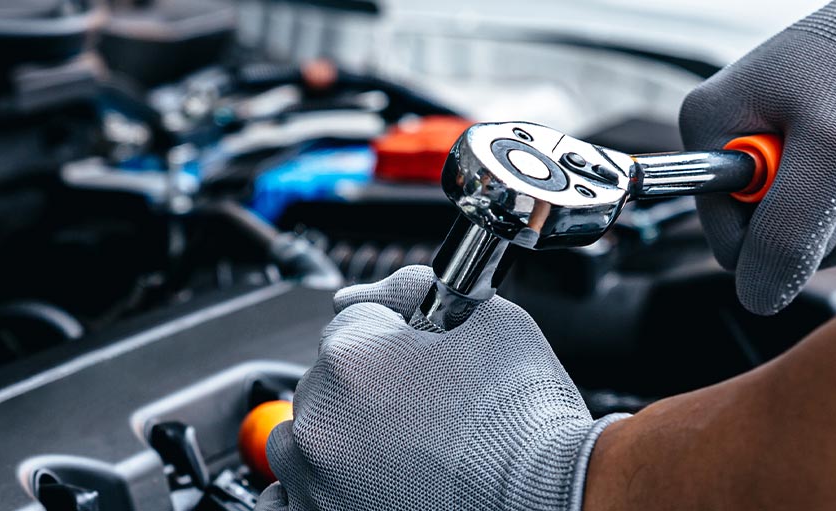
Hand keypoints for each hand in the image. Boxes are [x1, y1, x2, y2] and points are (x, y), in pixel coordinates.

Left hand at [256, 266, 625, 510]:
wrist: (550, 496)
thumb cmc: (527, 421)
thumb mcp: (489, 319)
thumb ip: (416, 287)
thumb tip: (368, 293)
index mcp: (350, 355)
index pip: (351, 322)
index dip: (392, 337)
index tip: (420, 360)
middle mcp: (319, 419)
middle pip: (324, 383)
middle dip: (364, 388)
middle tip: (421, 410)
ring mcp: (316, 480)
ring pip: (300, 441)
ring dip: (335, 438)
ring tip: (394, 452)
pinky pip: (285, 501)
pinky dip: (313, 489)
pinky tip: (351, 486)